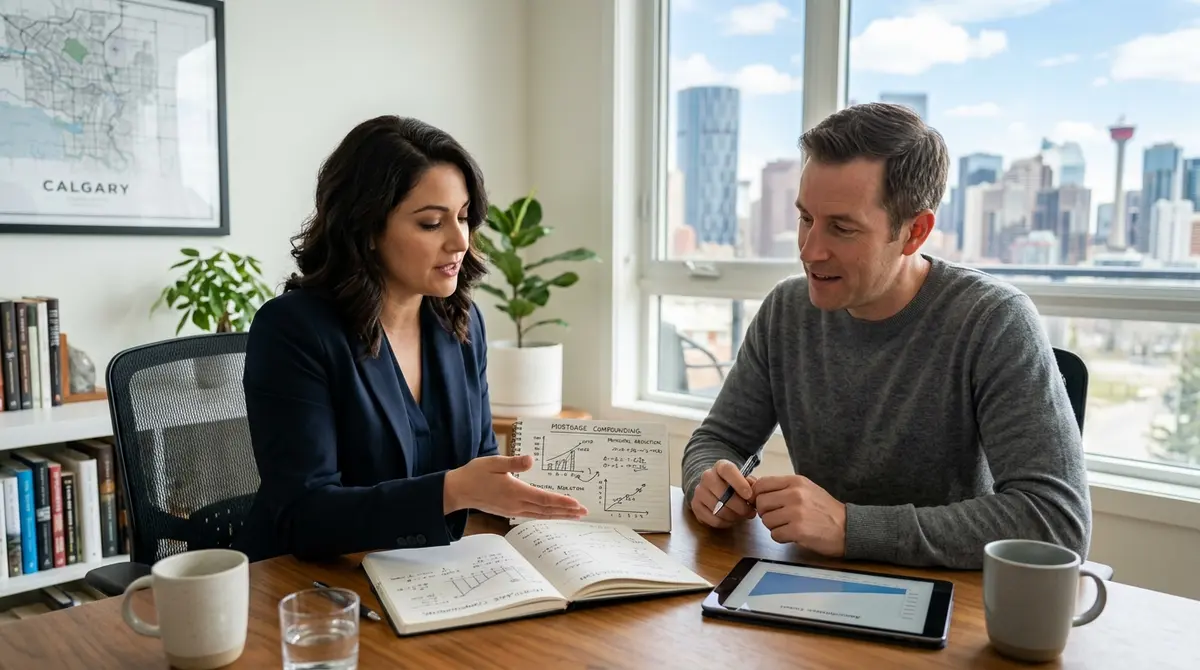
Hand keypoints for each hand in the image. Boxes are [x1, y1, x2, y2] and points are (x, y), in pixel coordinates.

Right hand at [444, 455, 588, 519]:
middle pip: (547, 510)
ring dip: (559, 515)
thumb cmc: (475, 474)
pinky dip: (546, 515)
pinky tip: (553, 514)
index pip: (544, 498)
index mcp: (515, 491)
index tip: (576, 504)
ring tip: (574, 515)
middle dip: (567, 511)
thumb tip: (530, 459)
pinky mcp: (509, 511)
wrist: (458, 491)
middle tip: (584, 512)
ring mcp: (513, 510)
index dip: (562, 502)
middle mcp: (516, 504)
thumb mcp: (494, 462)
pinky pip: (533, 515)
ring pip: (541, 515)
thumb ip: (514, 462)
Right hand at [690, 459, 758, 528]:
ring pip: (719, 509)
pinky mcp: (695, 506)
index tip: (749, 495)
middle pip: (723, 493)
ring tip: (742, 516)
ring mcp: (699, 491)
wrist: (714, 489)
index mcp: (720, 466)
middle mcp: (707, 476)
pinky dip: (726, 523)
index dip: (739, 483)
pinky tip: (732, 520)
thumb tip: (753, 496)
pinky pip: (713, 519)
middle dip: (740, 506)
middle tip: (751, 512)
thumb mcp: (744, 480)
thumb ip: (751, 485)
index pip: (727, 470)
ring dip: (734, 516)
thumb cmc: (734, 485)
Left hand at [753, 475, 845, 556]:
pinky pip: (775, 534)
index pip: (762, 484)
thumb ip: (783, 488)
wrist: (847, 528)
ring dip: (774, 526)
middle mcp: (795, 494)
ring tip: (789, 526)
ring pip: (766, 520)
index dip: (758, 496)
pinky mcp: (798, 530)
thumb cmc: (825, 510)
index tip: (764, 503)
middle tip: (778, 517)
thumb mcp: (806, 489)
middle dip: (766, 513)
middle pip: (761, 503)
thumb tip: (755, 491)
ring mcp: (796, 512)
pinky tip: (793, 534)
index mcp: (795, 481)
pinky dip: (781, 537)